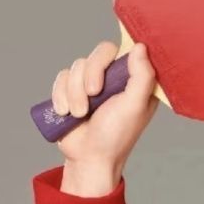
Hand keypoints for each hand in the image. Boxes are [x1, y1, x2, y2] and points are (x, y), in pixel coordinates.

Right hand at [49, 40, 160, 170]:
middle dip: (91, 74)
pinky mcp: (73, 89)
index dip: (118, 57)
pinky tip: (65, 112)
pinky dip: (61, 95)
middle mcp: (115, 78)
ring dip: (75, 92)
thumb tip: (141, 46)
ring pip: (78, 65)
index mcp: (135, 81)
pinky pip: (62, 76)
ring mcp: (93, 83)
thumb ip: (142, 77)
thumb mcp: (134, 107)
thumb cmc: (115, 136)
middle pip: (101, 52)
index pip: (128, 50)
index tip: (111, 74)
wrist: (87, 157)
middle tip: (93, 95)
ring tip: (80, 114)